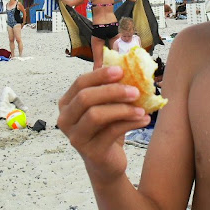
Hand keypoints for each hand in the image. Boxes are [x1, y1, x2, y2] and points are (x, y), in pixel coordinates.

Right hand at [57, 66, 149, 183]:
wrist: (107, 162)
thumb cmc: (105, 128)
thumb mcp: (105, 102)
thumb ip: (104, 78)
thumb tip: (108, 47)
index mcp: (67, 103)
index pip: (80, 83)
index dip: (100, 75)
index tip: (122, 71)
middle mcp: (65, 120)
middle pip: (86, 98)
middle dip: (112, 91)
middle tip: (136, 91)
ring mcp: (75, 137)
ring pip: (96, 115)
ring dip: (122, 109)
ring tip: (142, 108)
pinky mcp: (90, 152)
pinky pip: (111, 132)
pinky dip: (130, 123)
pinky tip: (144, 120)